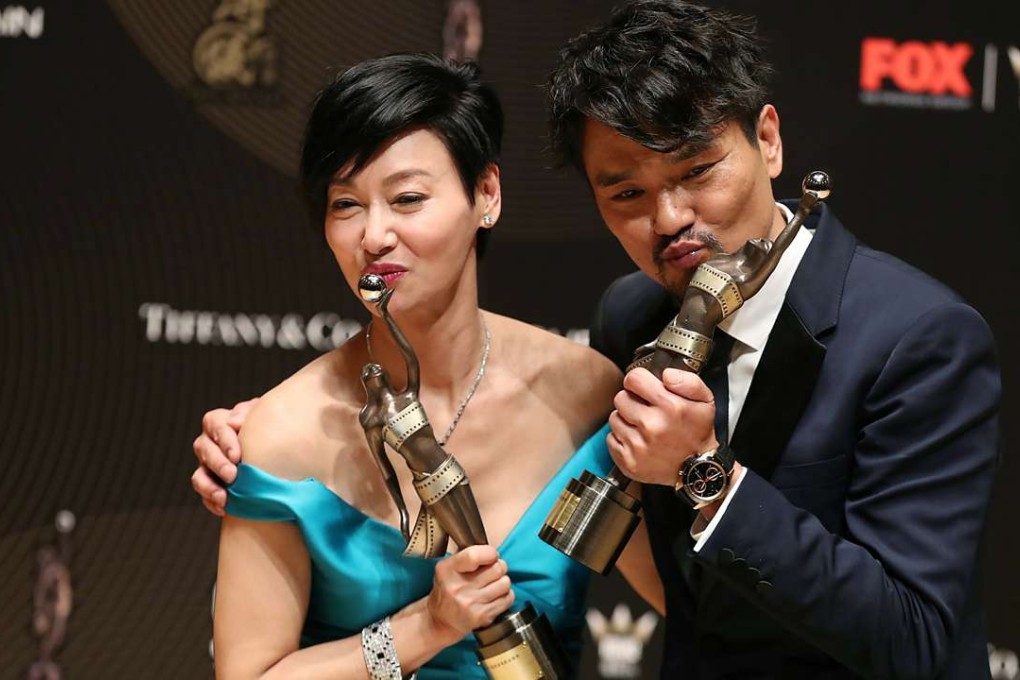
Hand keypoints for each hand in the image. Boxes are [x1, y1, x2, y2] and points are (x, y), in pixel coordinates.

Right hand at [191, 398, 258, 515]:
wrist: (269, 445)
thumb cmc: (265, 425)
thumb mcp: (260, 413)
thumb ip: (248, 413)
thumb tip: (234, 422)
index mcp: (217, 421)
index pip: (216, 427)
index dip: (225, 442)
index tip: (237, 455)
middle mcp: (207, 443)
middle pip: (205, 451)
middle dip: (218, 464)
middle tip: (233, 476)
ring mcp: (205, 465)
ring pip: (198, 476)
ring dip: (209, 487)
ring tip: (224, 497)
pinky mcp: (209, 483)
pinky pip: (204, 495)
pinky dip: (212, 502)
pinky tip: (225, 509)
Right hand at [425, 545, 513, 643]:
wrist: (440, 621)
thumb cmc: (447, 589)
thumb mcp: (447, 568)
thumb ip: (467, 556)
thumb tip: (491, 550)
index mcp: (447, 570)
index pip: (474, 556)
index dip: (490, 553)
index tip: (491, 555)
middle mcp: (458, 587)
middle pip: (496, 568)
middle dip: (499, 566)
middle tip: (494, 570)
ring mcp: (470, 604)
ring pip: (505, 583)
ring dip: (503, 582)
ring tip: (494, 584)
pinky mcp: (482, 617)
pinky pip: (508, 599)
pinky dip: (506, 595)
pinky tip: (496, 596)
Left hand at [607, 367, 716, 485]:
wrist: (698, 470)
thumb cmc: (697, 432)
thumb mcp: (705, 400)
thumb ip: (688, 380)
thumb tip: (665, 374)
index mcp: (669, 407)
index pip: (634, 379)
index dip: (639, 381)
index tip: (645, 389)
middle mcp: (652, 426)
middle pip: (620, 397)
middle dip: (631, 400)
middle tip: (645, 410)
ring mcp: (638, 446)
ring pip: (614, 418)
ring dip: (626, 420)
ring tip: (643, 427)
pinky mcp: (628, 462)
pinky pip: (611, 439)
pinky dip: (621, 438)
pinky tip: (638, 441)